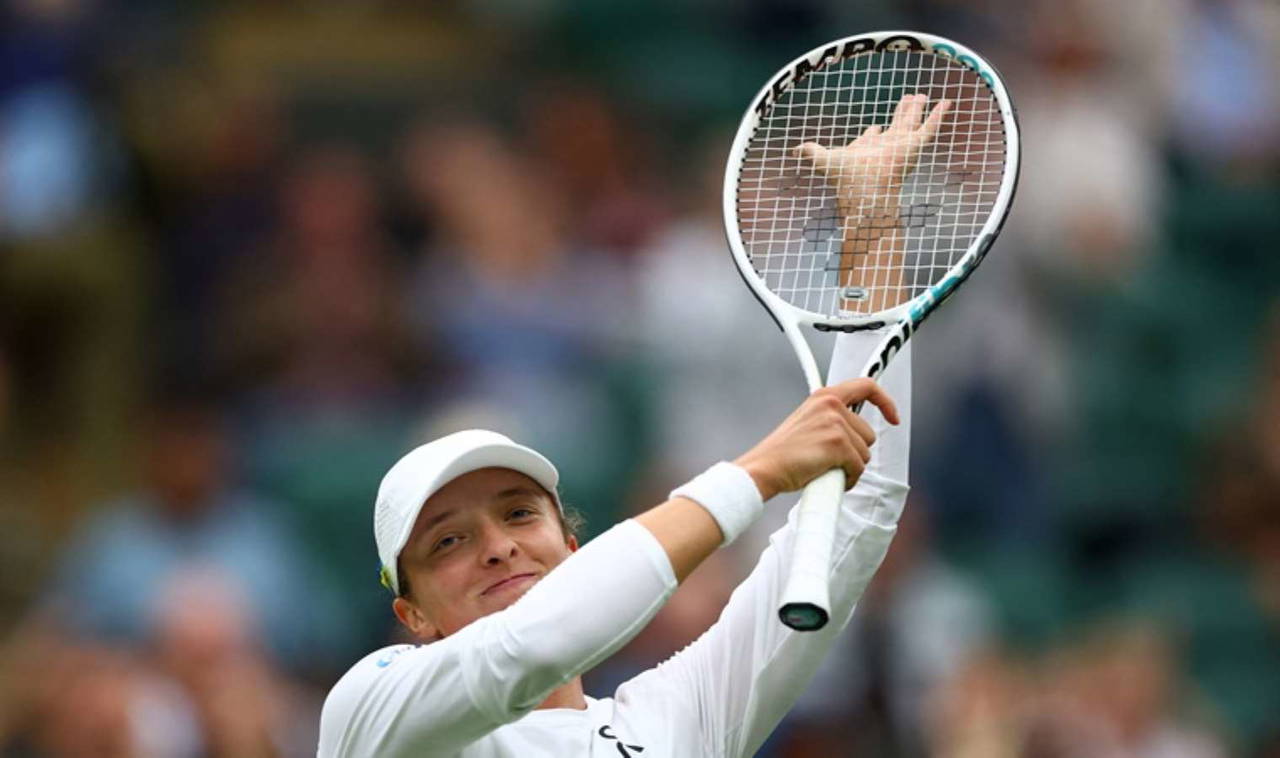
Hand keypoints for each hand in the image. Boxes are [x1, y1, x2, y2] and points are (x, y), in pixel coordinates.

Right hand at [735, 379, 898, 500]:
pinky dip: (847, 479)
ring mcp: (835, 423)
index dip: (885, 401)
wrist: (764, 468)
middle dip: (854, 451)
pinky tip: (827, 478)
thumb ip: (830, 419)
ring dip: (849, 466)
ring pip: (865, 453)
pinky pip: (858, 468)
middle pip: (868, 433)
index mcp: (823, 396)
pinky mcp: (838, 444)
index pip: (865, 386)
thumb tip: (855, 431)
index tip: (893, 416)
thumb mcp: (807, 423)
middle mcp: (831, 404)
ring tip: (824, 467)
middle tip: (830, 459)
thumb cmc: (782, 454)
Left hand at [795, 94, 949, 239]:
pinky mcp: (915, 146)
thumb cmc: (846, 180)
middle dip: (900, 113)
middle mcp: (885, 148)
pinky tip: (946, 102)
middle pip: (895, 126)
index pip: (870, 138)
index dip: (870, 133)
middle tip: (907, 100)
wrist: (867, 190)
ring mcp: (902, 146)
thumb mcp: (824, 160)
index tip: (873, 127)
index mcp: (867, 151)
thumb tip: (792, 151)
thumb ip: (811, 153)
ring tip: (921, 95)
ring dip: (915, 110)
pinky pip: (930, 127)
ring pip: (911, 122)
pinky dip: (938, 115)